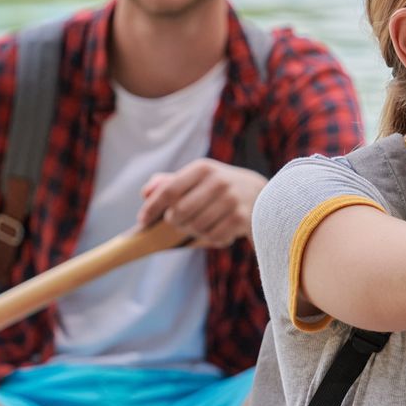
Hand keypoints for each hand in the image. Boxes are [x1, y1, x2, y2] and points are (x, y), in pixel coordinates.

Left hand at [137, 159, 266, 248]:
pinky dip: (212, 238)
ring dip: (194, 231)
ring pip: (195, 228)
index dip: (152, 208)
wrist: (264, 195)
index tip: (142, 221)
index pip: (168, 191)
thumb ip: (169, 182)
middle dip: (174, 222)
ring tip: (202, 224)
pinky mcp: (241, 219)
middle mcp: (217, 181)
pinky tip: (220, 229)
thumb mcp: (198, 177)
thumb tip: (145, 193)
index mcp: (202, 168)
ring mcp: (231, 200)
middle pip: (179, 213)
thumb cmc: (220, 187)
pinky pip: (213, 237)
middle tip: (179, 222)